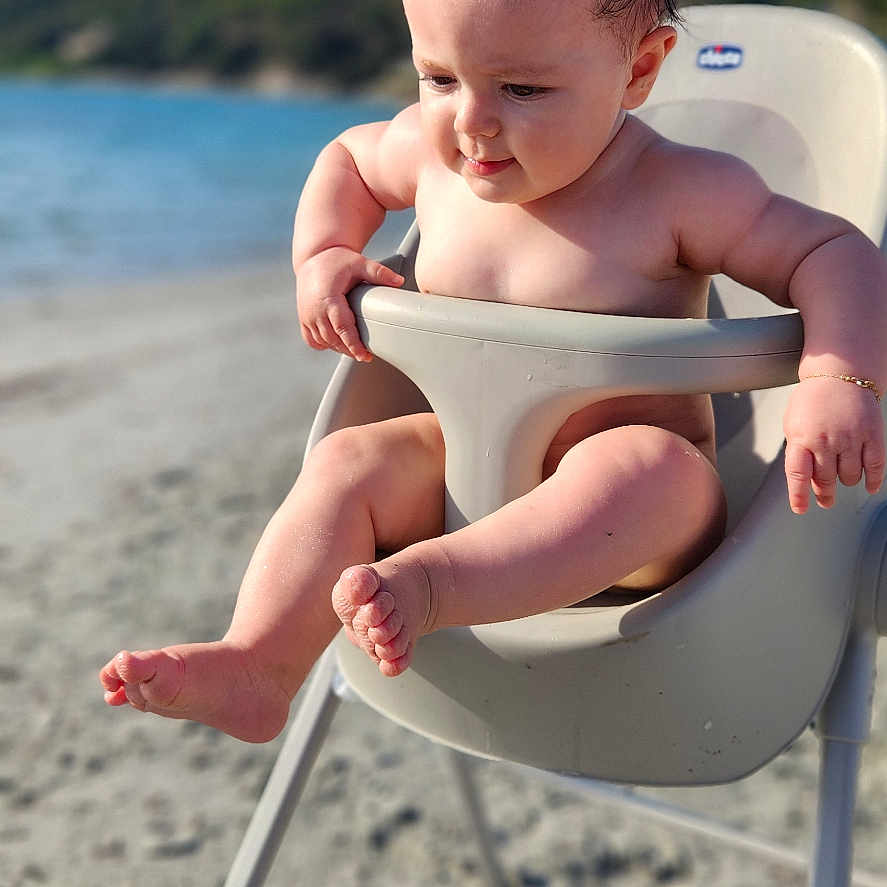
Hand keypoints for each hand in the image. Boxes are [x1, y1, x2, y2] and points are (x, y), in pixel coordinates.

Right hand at [296, 246, 404, 361]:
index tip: (364, 356)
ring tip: (355, 349)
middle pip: (334, 339)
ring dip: (339, 348)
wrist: (314, 257)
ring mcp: (306, 316)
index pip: (342, 328)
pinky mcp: (303, 318)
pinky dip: (325, 345)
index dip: (353, 345)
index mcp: (328, 298)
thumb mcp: (359, 263)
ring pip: (324, 342)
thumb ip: (379, 272)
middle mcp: (314, 310)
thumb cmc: (337, 260)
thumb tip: (400, 281)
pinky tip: (337, 344)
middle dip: (350, 350)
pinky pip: (313, 340)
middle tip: (366, 355)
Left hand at [783, 377, 884, 513]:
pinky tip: (869, 486)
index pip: (797, 475)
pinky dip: (873, 480)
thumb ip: (797, 451)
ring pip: (850, 477)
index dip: (799, 496)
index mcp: (801, 438)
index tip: (801, 509)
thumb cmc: (812, 401)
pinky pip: (876, 466)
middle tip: (826, 500)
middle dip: (825, 493)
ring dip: (846, 482)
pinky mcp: (873, 435)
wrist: (840, 374)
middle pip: (826, 479)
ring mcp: (851, 438)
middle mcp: (826, 441)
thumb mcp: (793, 425)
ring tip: (842, 479)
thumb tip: (803, 480)